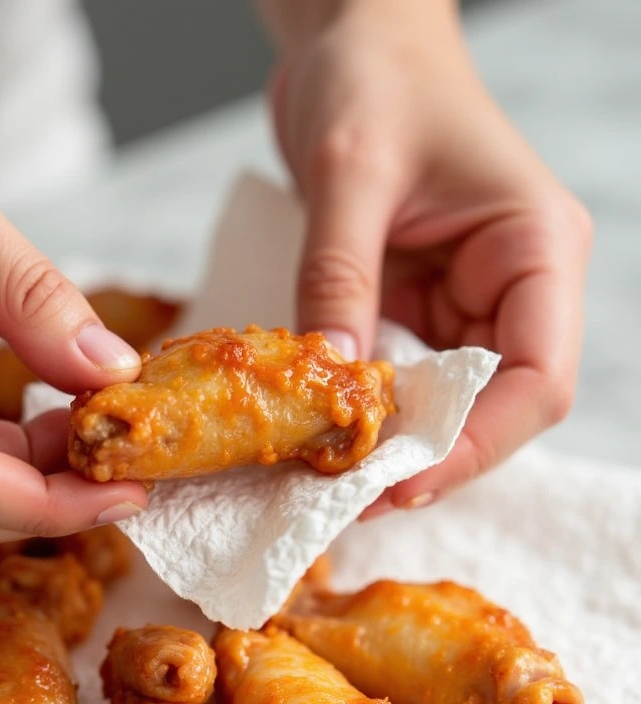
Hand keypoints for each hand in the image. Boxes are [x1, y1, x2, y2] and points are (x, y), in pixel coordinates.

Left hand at [266, 1, 591, 514]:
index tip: (396, 484)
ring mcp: (469, 299)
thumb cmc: (372, 78)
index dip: (472, 446)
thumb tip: (328, 384)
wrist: (354, 40)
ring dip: (395, 445)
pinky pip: (404, 375)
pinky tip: (326, 434)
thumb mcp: (349, 176)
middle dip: (427, 459)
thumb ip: (338, 280)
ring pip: (448, 403)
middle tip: (347, 499)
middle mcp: (515, 285)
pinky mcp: (422, 303)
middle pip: (495, 408)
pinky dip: (369, 411)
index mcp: (535, 249)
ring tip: (328, 481)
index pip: (536, 380)